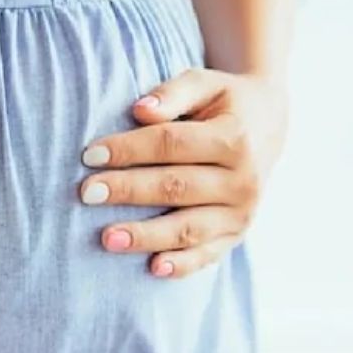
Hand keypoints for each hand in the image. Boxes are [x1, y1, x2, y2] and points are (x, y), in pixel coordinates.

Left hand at [77, 67, 286, 278]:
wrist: (267, 127)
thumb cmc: (221, 103)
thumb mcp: (204, 84)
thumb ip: (173, 92)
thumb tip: (140, 110)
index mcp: (234, 138)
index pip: (172, 144)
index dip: (129, 149)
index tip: (90, 154)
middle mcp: (242, 180)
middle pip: (176, 186)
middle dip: (128, 190)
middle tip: (86, 194)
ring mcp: (241, 212)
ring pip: (189, 227)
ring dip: (147, 235)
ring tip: (107, 238)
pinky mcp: (235, 235)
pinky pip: (207, 255)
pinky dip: (182, 265)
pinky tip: (153, 269)